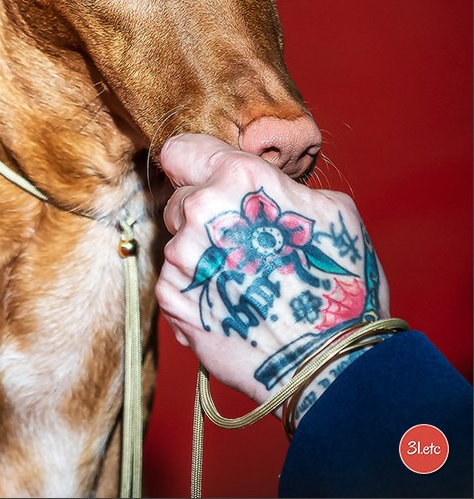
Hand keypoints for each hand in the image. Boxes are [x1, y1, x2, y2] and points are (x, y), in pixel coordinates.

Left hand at [155, 134, 389, 423]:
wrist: (333, 364)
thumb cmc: (341, 285)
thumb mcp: (331, 211)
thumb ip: (279, 184)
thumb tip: (257, 183)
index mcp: (238, 179)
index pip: (181, 149)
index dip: (192, 163)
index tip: (202, 177)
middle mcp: (201, 211)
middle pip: (181, 197)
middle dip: (203, 213)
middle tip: (242, 243)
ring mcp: (182, 257)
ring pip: (178, 242)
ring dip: (202, 255)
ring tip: (246, 281)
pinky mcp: (172, 298)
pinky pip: (177, 280)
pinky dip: (198, 290)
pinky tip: (234, 304)